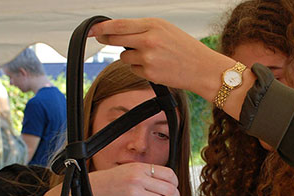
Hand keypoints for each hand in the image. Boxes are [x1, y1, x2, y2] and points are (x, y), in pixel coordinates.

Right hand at [39, 162, 179, 195]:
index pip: (170, 175)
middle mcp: (138, 178)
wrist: (87, 191)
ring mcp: (134, 193)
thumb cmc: (109, 183)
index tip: (171, 191)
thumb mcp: (128, 171)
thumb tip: (167, 182)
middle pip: (169, 190)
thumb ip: (146, 175)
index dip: (174, 185)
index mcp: (140, 167)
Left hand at [90, 18, 233, 101]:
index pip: (120, 25)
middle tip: (101, 39)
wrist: (202, 68)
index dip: (102, 27)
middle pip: (115, 39)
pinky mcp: (149, 73)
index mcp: (154, 25)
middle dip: (106, 40)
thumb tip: (119, 32)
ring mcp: (148, 58)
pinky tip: (155, 67)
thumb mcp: (166, 30)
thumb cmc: (186, 49)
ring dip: (130, 57)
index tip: (91, 28)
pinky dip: (140, 69)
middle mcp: (149, 40)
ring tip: (151, 57)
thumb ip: (143, 29)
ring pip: (124, 56)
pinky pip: (133, 69)